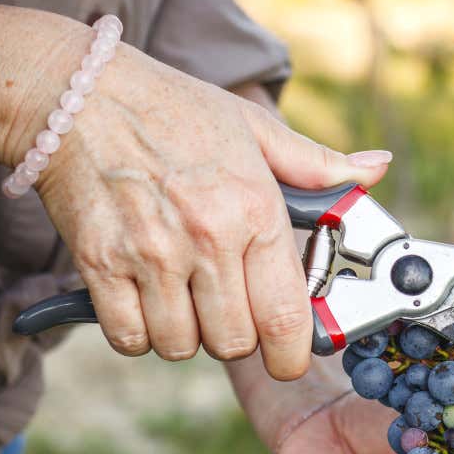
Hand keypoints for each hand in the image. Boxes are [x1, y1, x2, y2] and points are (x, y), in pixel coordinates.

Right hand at [8, 33, 389, 378]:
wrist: (77, 95)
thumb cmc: (173, 110)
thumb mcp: (255, 129)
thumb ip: (318, 164)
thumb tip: (377, 169)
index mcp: (255, 209)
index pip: (285, 316)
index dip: (292, 354)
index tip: (289, 358)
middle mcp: (209, 238)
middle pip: (235, 342)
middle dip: (237, 338)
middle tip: (228, 308)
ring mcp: (152, 255)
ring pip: (182, 345)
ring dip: (186, 334)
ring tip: (184, 296)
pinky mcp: (100, 265)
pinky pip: (129, 337)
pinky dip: (138, 332)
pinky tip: (144, 299)